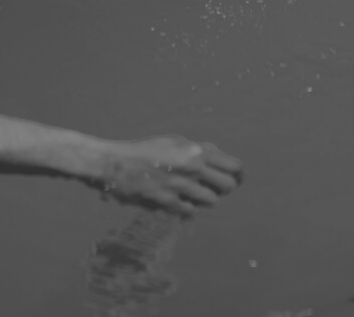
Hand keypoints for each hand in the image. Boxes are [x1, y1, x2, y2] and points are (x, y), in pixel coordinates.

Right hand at [95, 136, 242, 213]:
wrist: (114, 164)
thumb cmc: (144, 151)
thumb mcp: (173, 142)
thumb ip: (196, 150)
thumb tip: (218, 156)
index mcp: (195, 150)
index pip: (233, 166)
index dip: (238, 174)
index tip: (237, 179)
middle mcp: (192, 168)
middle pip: (228, 186)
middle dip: (223, 188)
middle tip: (214, 187)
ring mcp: (180, 186)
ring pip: (212, 201)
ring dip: (205, 199)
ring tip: (192, 193)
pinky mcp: (168, 203)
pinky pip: (191, 212)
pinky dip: (187, 208)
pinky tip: (177, 200)